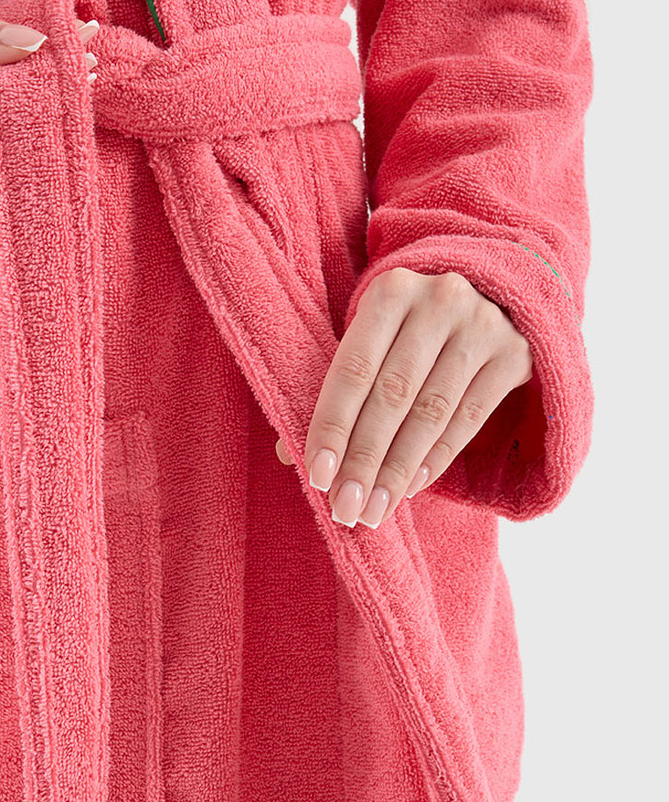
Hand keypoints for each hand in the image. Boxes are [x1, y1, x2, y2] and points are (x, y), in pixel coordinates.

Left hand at [274, 267, 532, 527]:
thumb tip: (288, 455)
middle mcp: (440, 301)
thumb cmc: (407, 324)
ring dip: (398, 470)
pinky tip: (410, 487)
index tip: (316, 477)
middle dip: (365, 460)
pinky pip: (469, 419)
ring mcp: (483, 326)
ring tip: (374, 510)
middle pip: (393, 396)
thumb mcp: (371, 335)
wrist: (490, 292)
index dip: (332, 426)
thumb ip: (337, 387)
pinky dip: (436, 458)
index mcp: (391, 291)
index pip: (353, 370)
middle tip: (345, 509)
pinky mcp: (515, 355)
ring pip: (432, 413)